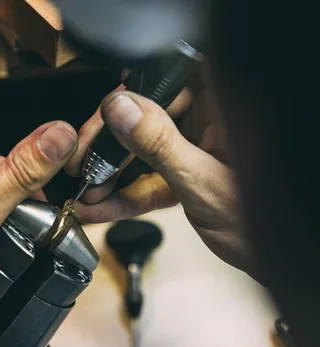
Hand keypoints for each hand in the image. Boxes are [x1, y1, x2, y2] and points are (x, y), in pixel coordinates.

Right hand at [65, 85, 253, 277]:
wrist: (267, 262)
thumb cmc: (258, 222)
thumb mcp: (201, 180)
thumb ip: (159, 143)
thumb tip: (121, 109)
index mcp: (222, 110)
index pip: (172, 78)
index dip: (136, 87)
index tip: (107, 109)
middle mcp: (206, 123)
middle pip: (146, 113)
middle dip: (109, 139)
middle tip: (85, 157)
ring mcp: (191, 149)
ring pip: (139, 147)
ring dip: (110, 171)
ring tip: (87, 188)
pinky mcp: (180, 174)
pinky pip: (145, 178)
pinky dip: (122, 195)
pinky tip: (99, 206)